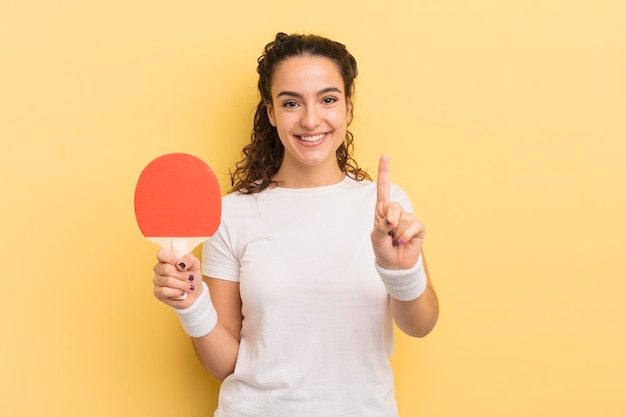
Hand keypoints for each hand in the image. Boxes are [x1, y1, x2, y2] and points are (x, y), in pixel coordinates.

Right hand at [152, 249, 202, 308]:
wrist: (194, 293)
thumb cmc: (191, 277)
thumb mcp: (195, 265)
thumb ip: (189, 259)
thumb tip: (180, 264)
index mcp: (166, 259)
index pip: (161, 253)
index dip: (171, 259)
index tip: (181, 265)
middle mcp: (159, 269)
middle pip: (166, 269)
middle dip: (182, 275)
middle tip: (190, 278)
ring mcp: (157, 280)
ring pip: (168, 281)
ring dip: (182, 285)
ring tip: (189, 286)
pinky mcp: (157, 292)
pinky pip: (164, 291)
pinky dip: (176, 292)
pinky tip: (181, 292)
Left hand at [371, 155, 424, 269]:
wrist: (395, 265)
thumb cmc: (383, 250)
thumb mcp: (376, 239)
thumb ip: (381, 227)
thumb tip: (391, 220)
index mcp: (382, 211)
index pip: (383, 189)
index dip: (384, 172)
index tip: (385, 155)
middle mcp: (396, 212)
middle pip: (393, 205)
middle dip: (390, 220)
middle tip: (389, 232)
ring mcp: (408, 219)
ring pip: (404, 219)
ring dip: (397, 233)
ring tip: (395, 240)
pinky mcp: (418, 227)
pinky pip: (413, 226)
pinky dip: (406, 236)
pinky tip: (403, 242)